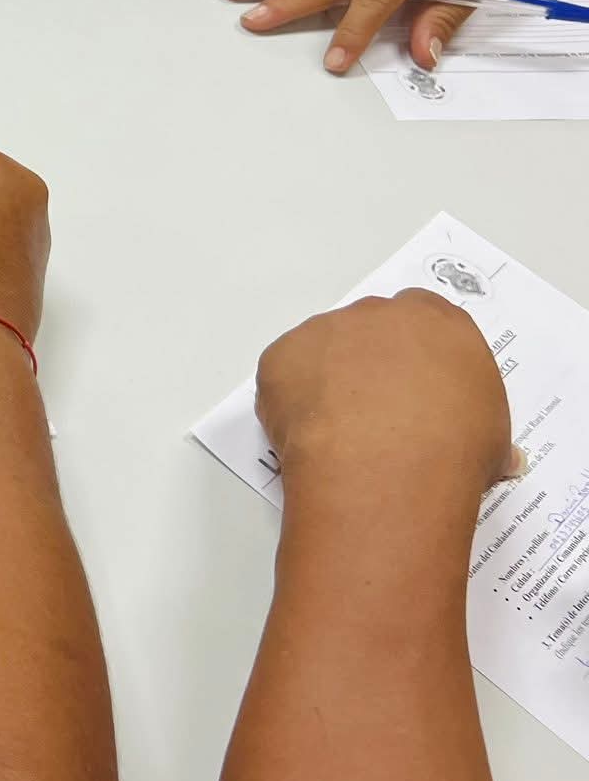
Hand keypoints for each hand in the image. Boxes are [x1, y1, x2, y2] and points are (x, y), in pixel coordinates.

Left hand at [255, 290, 517, 492]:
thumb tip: (500, 458)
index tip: (411, 381)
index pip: (423, 317)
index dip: (414, 351)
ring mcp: (324, 330)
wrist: (387, 466)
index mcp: (437, 322)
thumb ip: (482, 428)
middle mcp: (378, 314)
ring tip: (341, 430)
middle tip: (375, 411)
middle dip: (370, 362)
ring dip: (327, 379)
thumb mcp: (492, 438)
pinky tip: (310, 435)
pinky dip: (292, 401)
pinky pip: (284, 375)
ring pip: (322, 349)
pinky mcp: (281, 356)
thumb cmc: (453, 449)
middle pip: (369, 328)